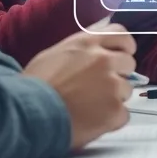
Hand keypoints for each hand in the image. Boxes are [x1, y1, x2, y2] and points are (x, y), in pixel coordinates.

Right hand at [23, 25, 136, 149]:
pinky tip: (92, 122)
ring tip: (89, 107)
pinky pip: (123, 115)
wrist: (27, 114)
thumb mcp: (54, 54)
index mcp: (89, 42)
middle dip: (118, 75)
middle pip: (129, 63)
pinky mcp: (114, 110)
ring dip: (113, 99)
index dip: (123, 47)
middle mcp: (104, 59)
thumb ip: (81, 50)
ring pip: (126, 90)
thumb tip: (95, 51)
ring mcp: (112, 85)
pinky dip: (111, 121)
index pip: (121, 34)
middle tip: (100, 88)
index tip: (120, 56)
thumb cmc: (34, 86)